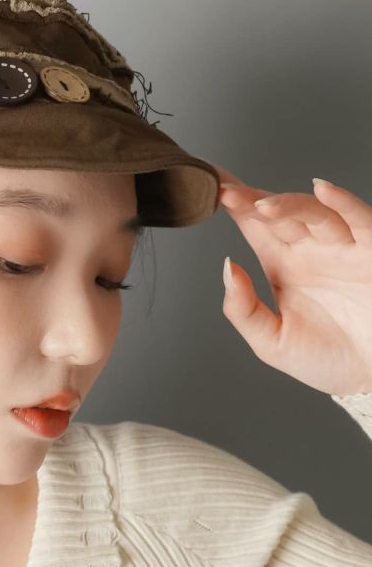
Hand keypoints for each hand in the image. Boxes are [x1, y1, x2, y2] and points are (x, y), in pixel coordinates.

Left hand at [214, 165, 371, 396]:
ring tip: (262, 206)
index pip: (254, 226)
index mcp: (283, 264)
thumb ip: (243, 310)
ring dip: (288, 205)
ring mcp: (342, 248)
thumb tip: (227, 269)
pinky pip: (360, 221)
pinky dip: (344, 203)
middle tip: (225, 190)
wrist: (371, 379)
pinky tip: (323, 191)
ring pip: (313, 214)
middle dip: (251, 200)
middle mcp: (310, 250)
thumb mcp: (271, 342)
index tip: (210, 187)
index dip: (234, 205)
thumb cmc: (327, 361)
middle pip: (277, 214)